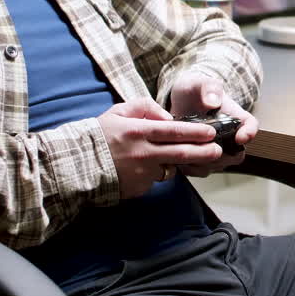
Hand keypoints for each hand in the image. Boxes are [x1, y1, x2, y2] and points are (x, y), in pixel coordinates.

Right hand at [97, 98, 218, 198]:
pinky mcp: (138, 188)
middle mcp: (142, 153)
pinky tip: (143, 168)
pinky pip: (154, 179)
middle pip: (181, 153)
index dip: (196, 132)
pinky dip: (155, 173)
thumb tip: (167, 116)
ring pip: (169, 168)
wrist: (76, 166)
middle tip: (218, 151)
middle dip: (203, 152)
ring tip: (183, 157)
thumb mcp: (118, 111)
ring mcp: (141, 173)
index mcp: (138, 131)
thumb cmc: (99, 135)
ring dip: (178, 163)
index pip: (174, 131)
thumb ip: (145, 107)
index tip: (211, 132)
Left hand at [168, 74, 258, 176]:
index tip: (240, 137)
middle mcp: (231, 136)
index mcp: (236, 116)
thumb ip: (208, 88)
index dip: (249, 134)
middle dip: (221, 155)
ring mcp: (217, 149)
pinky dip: (191, 166)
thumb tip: (213, 101)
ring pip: (218, 165)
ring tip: (187, 148)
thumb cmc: (195, 90)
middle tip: (204, 146)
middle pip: (237, 155)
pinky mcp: (203, 158)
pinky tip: (179, 155)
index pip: (251, 126)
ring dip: (203, 162)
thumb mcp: (200, 82)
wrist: (181, 101)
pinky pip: (201, 170)